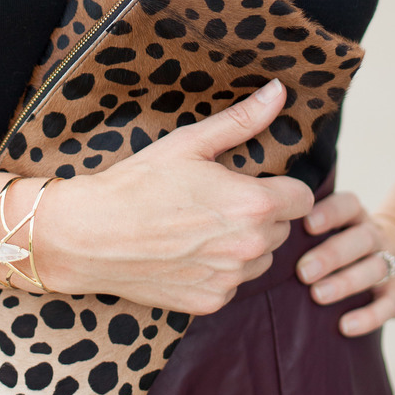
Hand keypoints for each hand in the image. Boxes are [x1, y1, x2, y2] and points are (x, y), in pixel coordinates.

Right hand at [40, 78, 314, 314]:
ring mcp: (231, 279)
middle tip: (217, 201)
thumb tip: (279, 92)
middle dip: (261, 214)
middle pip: (282, 229)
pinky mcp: (211, 302)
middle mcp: (251, 246)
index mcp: (254, 204)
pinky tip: (185, 251)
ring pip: (260, 258)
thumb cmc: (139, 182)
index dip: (281, 187)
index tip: (255, 182)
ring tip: (199, 226)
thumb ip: (243, 120)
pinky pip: (232, 283)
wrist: (90, 235)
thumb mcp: (190, 143)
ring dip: (243, 244)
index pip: (303, 199)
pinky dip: (219, 269)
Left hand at [295, 192, 394, 336]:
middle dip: (331, 255)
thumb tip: (266, 238)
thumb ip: (310, 231)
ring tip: (317, 295)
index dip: (330, 213)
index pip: (348, 205)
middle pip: (361, 239)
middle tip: (302, 271)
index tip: (306, 224)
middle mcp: (376, 237)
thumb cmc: (350, 246)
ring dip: (346, 283)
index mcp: (357, 217)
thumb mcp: (339, 228)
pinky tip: (345, 326)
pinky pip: (388, 305)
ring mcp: (391, 264)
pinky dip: (368, 317)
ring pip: (374, 269)